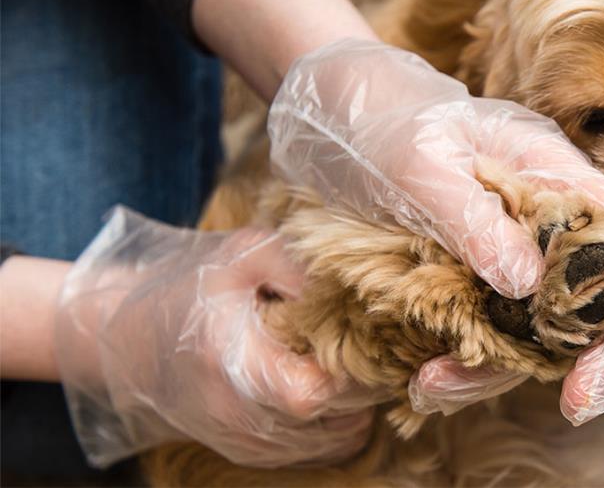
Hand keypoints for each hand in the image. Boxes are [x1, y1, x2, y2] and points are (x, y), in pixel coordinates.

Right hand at [55, 207, 380, 468]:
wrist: (132, 343)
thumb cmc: (191, 290)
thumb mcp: (240, 255)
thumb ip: (293, 264)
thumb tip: (348, 282)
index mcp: (231, 362)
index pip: (312, 391)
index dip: (350, 366)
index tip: (359, 332)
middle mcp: (238, 416)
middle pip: (335, 419)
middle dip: (363, 381)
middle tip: (365, 343)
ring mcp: (246, 442)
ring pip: (337, 440)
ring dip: (356, 404)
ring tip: (345, 360)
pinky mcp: (254, 454)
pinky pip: (322, 450)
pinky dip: (339, 422)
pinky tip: (328, 384)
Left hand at [268, 39, 603, 424]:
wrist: (335, 126)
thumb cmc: (385, 124)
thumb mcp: (419, 162)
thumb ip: (472, 217)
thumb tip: (528, 284)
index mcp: (552, 176)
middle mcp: (544, 225)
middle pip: (600, 299)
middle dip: (596, 359)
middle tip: (577, 408)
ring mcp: (511, 262)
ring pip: (539, 335)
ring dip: (500, 375)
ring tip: (432, 388)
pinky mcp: (474, 291)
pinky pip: (489, 343)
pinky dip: (463, 371)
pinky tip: (422, 382)